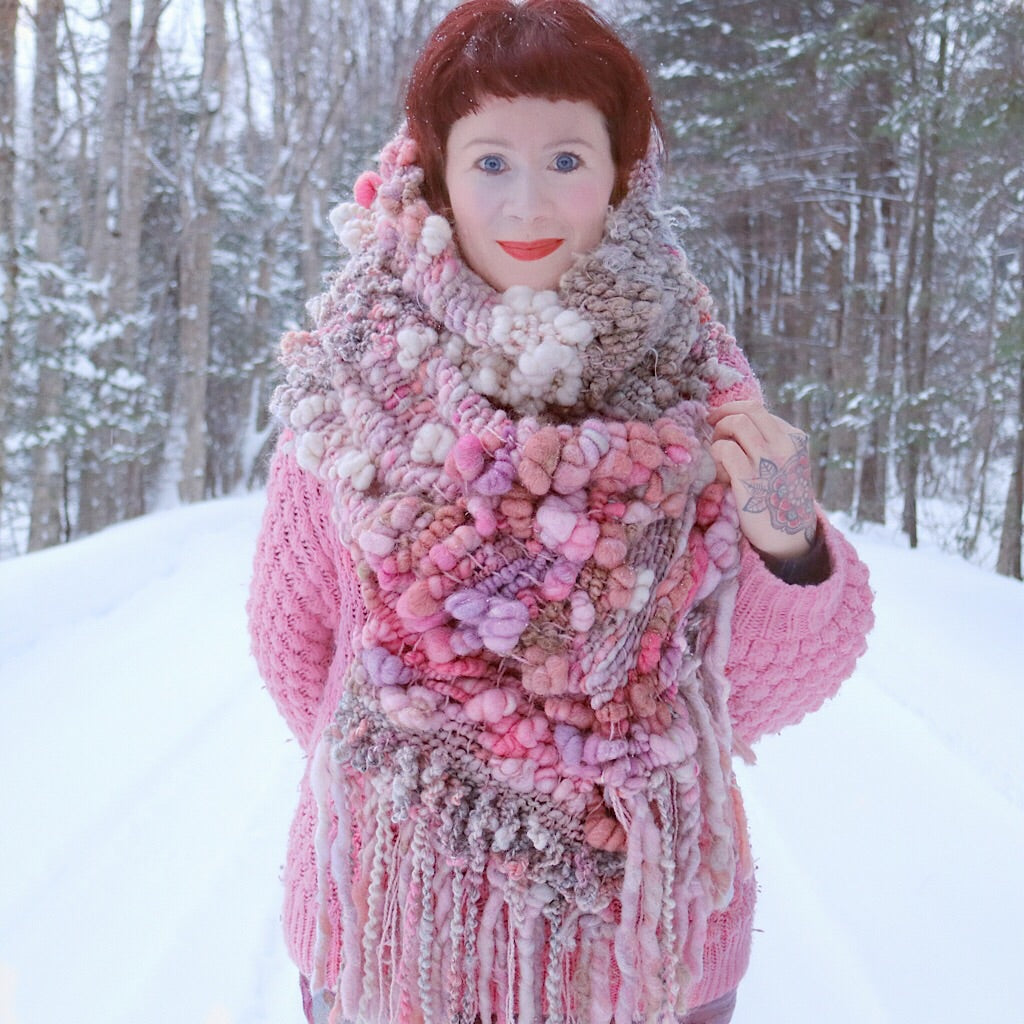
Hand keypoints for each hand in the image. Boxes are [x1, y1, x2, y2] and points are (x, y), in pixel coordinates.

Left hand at [707, 400, 816, 558]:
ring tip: (717, 453)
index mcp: (794, 438)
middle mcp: (784, 445)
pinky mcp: (750, 479)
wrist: (790, 537)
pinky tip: (720, 473)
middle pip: (747, 409)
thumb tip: (729, 422)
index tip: (721, 425)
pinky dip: (715, 456)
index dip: (733, 413)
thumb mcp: (785, 464)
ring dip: (719, 434)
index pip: (758, 410)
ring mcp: (768, 461)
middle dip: (723, 416)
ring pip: (736, 423)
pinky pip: (724, 450)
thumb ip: (767, 443)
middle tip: (713, 432)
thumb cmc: (780, 499)